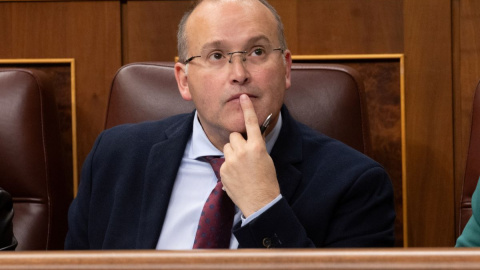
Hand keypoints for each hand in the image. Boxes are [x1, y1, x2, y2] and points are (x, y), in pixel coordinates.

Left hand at [221, 94, 279, 216]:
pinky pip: (224, 161)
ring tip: (241, 166)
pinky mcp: (223, 170)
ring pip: (227, 147)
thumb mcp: (266, 159)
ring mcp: (231, 161)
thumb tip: (248, 139)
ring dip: (232, 153)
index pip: (251, 123)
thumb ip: (255, 147)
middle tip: (245, 154)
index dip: (247, 109)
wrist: (260, 202)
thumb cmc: (267, 181)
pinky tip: (237, 176)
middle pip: (234, 136)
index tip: (243, 97)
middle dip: (238, 142)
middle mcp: (243, 152)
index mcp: (257, 147)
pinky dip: (229, 166)